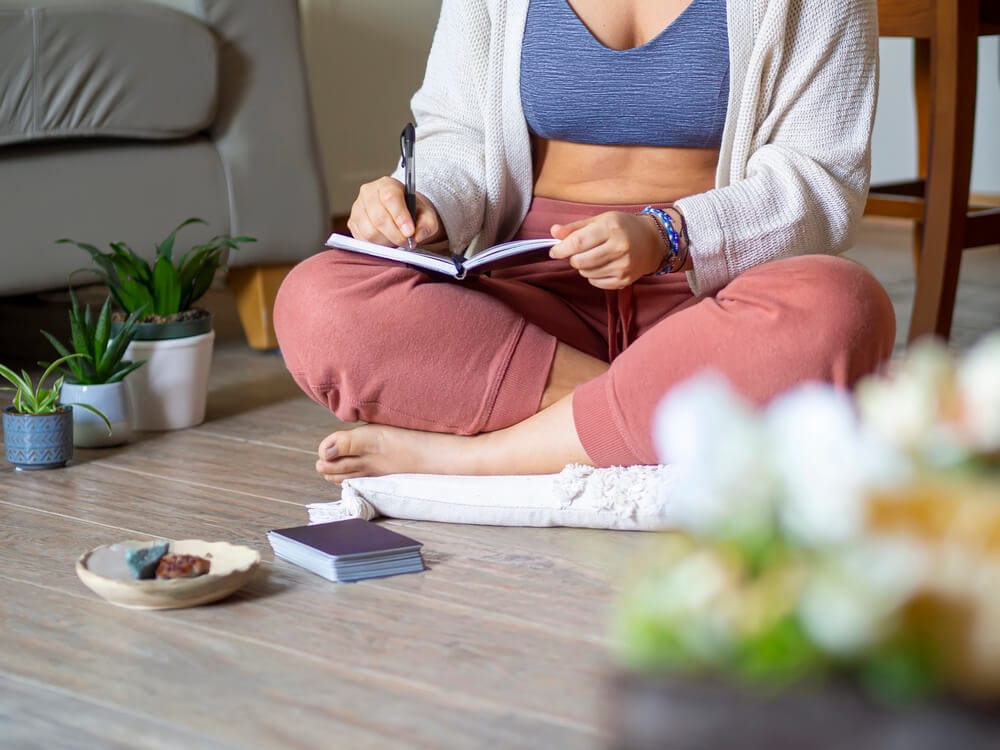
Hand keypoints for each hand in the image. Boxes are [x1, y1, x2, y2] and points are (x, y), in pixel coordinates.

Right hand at [348, 176, 443, 246]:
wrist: (401, 213)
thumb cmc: (413, 211)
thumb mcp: (427, 214)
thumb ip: (427, 224)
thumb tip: (418, 235)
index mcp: (387, 184)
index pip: (390, 198)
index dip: (400, 217)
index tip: (410, 232)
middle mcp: (368, 193)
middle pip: (379, 218)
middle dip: (395, 235)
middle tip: (408, 242)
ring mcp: (357, 208)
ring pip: (370, 232)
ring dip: (387, 241)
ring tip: (398, 240)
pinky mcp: (353, 223)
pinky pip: (363, 240)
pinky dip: (377, 245)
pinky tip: (387, 241)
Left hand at [549, 211, 663, 289]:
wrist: (652, 242)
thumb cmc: (623, 227)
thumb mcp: (600, 220)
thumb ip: (575, 227)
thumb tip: (554, 231)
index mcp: (611, 229)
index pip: (578, 242)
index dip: (561, 249)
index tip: (554, 251)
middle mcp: (619, 248)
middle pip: (580, 261)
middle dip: (573, 258)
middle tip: (578, 252)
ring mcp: (623, 266)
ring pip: (586, 273)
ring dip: (583, 267)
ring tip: (594, 256)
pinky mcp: (624, 280)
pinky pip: (596, 282)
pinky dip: (593, 276)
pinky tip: (602, 265)